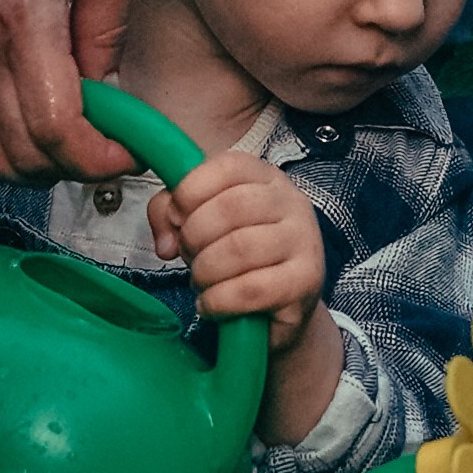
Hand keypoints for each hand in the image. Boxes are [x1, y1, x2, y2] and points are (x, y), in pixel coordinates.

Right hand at [0, 0, 145, 186]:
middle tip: (109, 145)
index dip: (96, 157)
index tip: (129, 149)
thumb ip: (110, 16)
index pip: (53, 127)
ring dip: (21, 167)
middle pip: (15, 154)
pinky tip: (8, 135)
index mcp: (24, 12)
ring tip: (64, 142)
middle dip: (70, 167)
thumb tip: (106, 83)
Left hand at [149, 154, 325, 342]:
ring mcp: (304, 241)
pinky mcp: (306, 281)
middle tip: (188, 257)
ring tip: (201, 282)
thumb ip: (169, 215)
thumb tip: (165, 244)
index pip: (228, 166)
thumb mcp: (200, 224)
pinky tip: (211, 304)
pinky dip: (218, 301)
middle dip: (194, 236)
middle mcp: (292, 202)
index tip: (176, 217)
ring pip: (240, 249)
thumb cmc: (237, 257)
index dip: (191, 190)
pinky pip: (251, 289)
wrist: (282, 306)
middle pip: (231, 207)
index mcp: (266, 178)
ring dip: (205, 271)